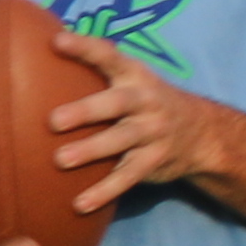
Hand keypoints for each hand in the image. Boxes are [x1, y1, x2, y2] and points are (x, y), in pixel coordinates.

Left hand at [44, 29, 241, 215]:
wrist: (202, 134)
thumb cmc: (146, 102)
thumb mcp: (133, 79)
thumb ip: (98, 70)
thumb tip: (43, 50)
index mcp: (135, 75)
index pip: (109, 55)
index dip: (84, 47)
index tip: (56, 41)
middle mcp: (146, 101)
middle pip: (116, 103)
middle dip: (86, 111)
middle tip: (53, 121)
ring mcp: (152, 132)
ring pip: (121, 141)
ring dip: (91, 150)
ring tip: (60, 160)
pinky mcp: (153, 162)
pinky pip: (127, 177)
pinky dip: (104, 191)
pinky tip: (79, 204)